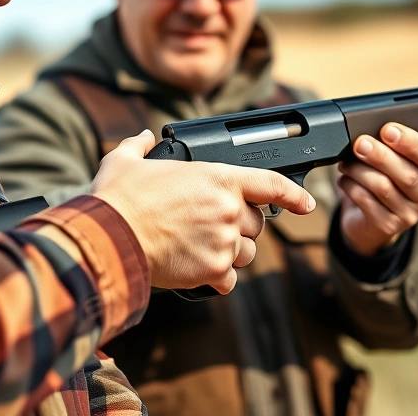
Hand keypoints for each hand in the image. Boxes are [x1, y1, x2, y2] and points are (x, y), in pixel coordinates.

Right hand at [92, 130, 315, 293]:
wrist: (110, 237)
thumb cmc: (118, 198)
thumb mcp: (126, 161)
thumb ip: (139, 146)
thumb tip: (142, 138)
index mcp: (218, 178)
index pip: (272, 184)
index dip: (295, 194)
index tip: (306, 204)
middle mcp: (229, 210)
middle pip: (256, 223)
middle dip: (239, 225)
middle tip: (210, 225)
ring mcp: (224, 242)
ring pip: (246, 253)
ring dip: (231, 252)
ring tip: (202, 247)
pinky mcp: (213, 271)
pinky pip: (229, 279)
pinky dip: (217, 277)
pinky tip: (198, 269)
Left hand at [337, 123, 417, 255]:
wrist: (370, 221)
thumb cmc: (384, 180)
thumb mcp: (395, 163)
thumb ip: (392, 146)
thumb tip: (370, 128)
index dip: (413, 143)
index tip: (388, 129)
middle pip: (408, 175)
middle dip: (380, 155)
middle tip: (360, 143)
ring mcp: (409, 215)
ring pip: (383, 187)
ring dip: (359, 170)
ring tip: (345, 162)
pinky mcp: (387, 226)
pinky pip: (366, 201)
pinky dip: (350, 185)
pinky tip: (345, 179)